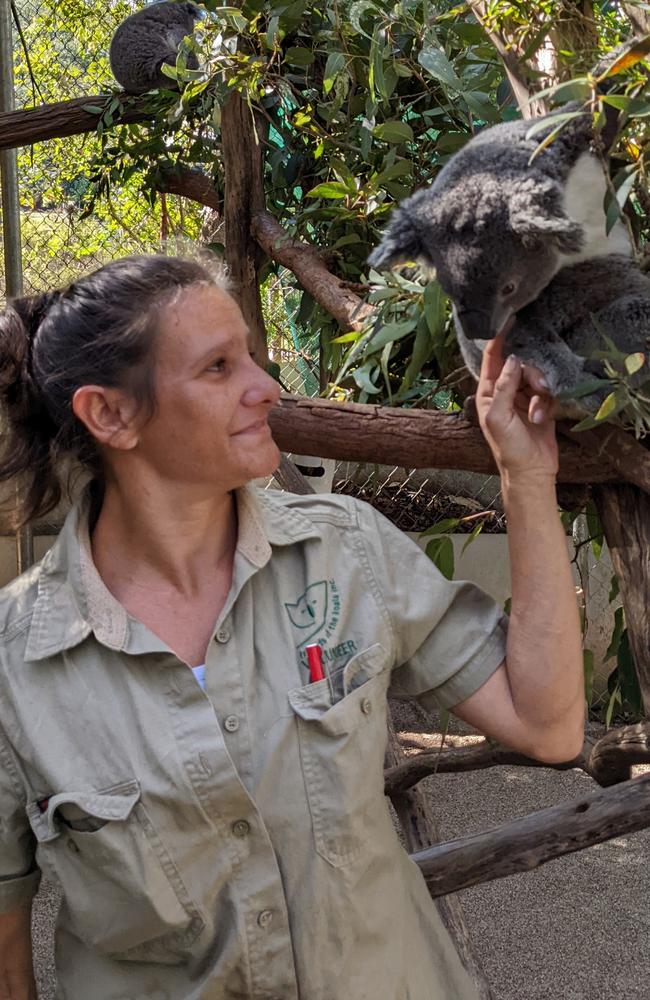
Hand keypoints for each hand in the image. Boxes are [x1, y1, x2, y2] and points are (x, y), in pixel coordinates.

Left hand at [476, 333, 557, 480]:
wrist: (531, 472)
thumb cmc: (508, 448)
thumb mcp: (498, 417)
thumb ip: (504, 387)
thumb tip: (513, 360)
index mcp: (487, 393)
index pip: (491, 360)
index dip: (498, 340)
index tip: (507, 321)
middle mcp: (504, 392)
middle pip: (520, 365)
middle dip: (530, 375)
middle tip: (536, 388)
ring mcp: (522, 398)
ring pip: (536, 377)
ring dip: (540, 394)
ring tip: (537, 415)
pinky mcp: (540, 406)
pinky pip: (548, 391)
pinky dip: (546, 404)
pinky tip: (542, 418)